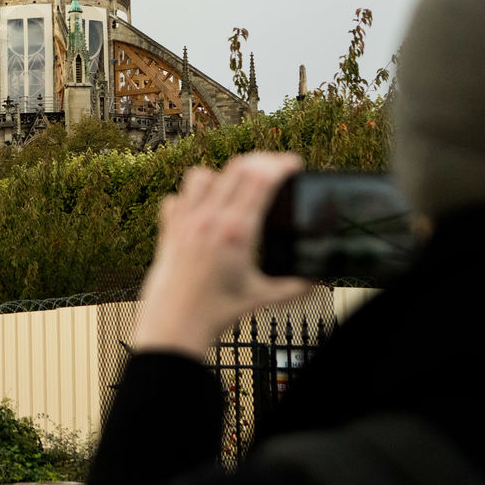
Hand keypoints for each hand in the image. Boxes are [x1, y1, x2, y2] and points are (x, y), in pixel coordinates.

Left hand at [133, 152, 311, 355]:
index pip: (262, 180)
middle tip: (274, 169)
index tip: (293, 164)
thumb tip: (315, 280)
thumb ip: (293, 287)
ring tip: (235, 187)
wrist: (175, 323)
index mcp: (237, 231)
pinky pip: (176, 197)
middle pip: (237, 168)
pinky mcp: (169, 228)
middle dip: (261, 161)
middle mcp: (210, 219)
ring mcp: (186, 221)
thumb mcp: (262, 297)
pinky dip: (189, 197)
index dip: (281, 164)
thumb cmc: (216, 312)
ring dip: (221, 175)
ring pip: (202, 174)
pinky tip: (201, 208)